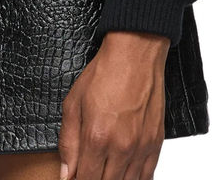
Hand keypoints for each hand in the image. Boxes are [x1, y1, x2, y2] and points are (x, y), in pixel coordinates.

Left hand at [58, 30, 168, 179]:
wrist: (135, 55)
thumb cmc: (104, 73)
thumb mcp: (73, 103)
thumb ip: (68, 142)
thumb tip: (66, 172)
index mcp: (96, 137)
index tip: (73, 178)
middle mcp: (121, 147)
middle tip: (87, 174)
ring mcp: (141, 147)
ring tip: (104, 172)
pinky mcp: (155, 143)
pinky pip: (147, 176)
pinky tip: (125, 176)